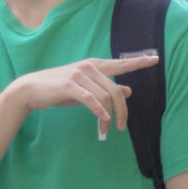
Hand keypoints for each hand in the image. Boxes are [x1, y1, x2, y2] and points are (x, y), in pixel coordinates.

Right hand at [11, 52, 159, 139]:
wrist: (32, 89)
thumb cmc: (60, 90)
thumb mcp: (86, 88)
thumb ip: (106, 88)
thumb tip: (129, 89)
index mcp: (94, 66)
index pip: (121, 64)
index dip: (138, 62)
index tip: (155, 59)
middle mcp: (89, 67)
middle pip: (115, 90)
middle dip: (122, 111)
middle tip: (122, 127)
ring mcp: (79, 75)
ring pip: (105, 98)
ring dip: (108, 117)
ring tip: (105, 129)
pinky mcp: (69, 85)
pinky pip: (91, 100)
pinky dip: (99, 111)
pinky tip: (103, 120)